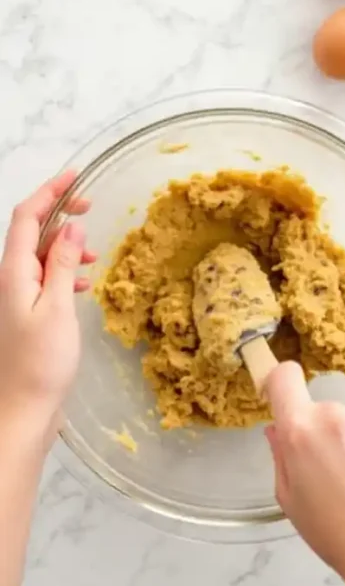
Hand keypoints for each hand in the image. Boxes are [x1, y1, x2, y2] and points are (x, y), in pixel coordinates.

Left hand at [0, 170, 94, 452]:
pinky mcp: (26, 314)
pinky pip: (44, 278)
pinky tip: (83, 282)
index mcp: (12, 273)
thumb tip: (71, 227)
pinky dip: (64, 270)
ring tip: (93, 254)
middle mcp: (9, 280)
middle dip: (58, 213)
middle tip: (90, 205)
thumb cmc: (40, 363)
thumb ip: (61, 265)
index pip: (25, 218)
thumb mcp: (57, 308)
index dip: (49, 191)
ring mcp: (16, 297)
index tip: (75, 175)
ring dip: (65, 245)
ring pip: (39, 255)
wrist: (23, 409)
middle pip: (30, 232)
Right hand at [263, 362, 344, 585]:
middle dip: (321, 433)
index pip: (284, 378)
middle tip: (330, 472)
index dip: (279, 382)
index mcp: (300, 431)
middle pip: (320, 411)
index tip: (280, 394)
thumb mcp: (289, 499)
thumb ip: (281, 455)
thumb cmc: (334, 532)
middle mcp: (335, 415)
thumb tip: (278, 428)